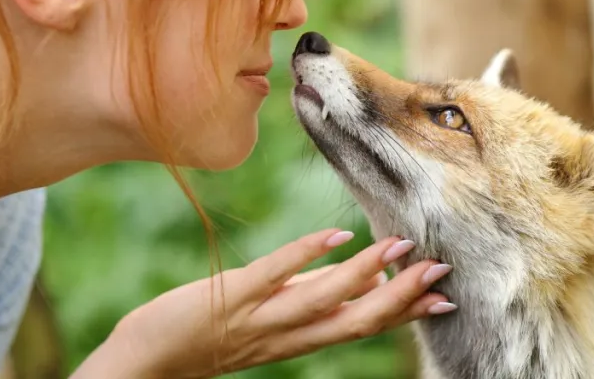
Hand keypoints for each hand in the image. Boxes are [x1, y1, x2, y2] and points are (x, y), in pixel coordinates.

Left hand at [72, 229, 454, 378]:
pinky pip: (275, 276)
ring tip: (398, 248)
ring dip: (365, 274)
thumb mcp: (271, 320)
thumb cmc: (212, 331)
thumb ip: (311, 297)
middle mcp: (287, 335)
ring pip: (323, 301)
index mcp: (299, 340)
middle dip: (399, 297)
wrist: (149, 358)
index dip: (405, 314)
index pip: (362, 327)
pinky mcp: (232, 296)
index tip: (444, 297)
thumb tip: (358, 276)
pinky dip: (308, 255)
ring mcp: (260, 316)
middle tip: (439, 271)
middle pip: (355, 321)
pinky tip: (337, 236)